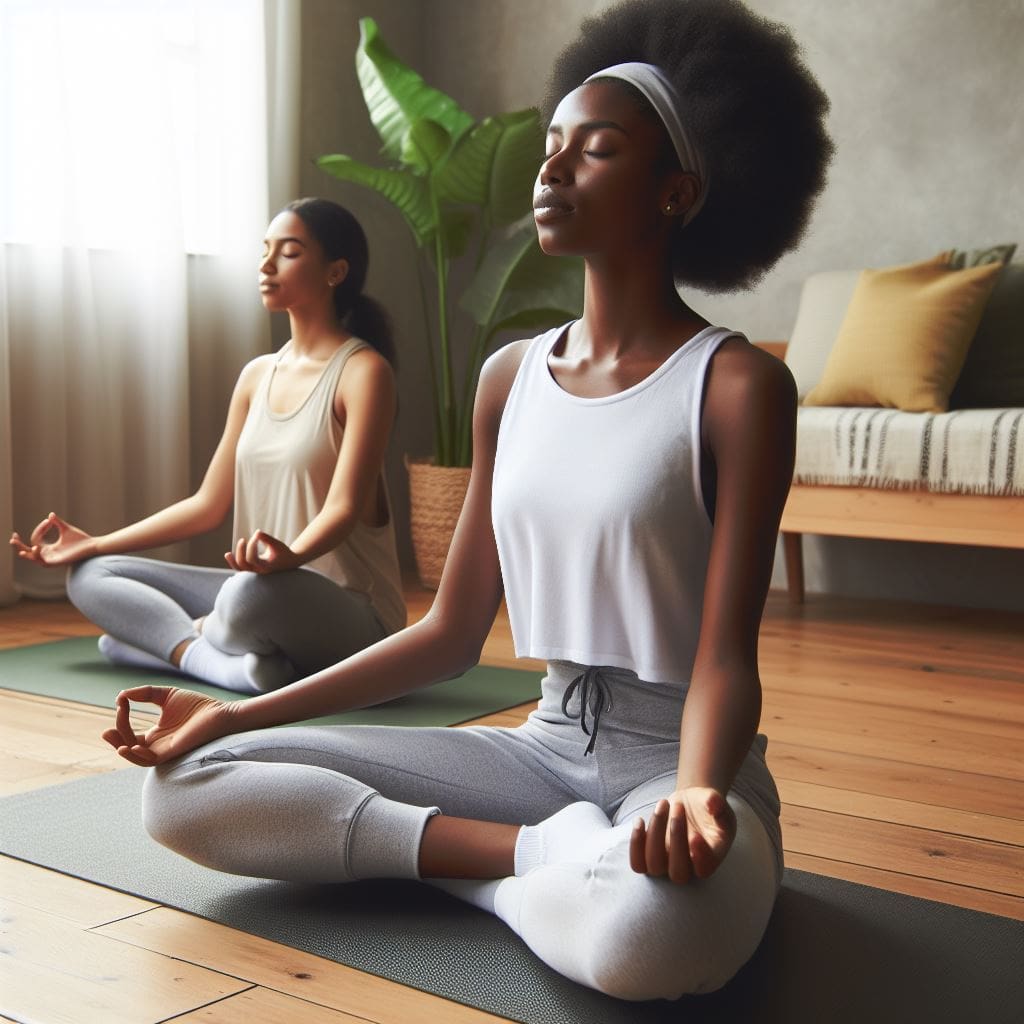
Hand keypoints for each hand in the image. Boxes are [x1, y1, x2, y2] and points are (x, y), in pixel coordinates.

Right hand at [10, 512, 96, 566]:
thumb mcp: (66, 529)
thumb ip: (57, 523)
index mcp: (49, 548)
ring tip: (21, 547)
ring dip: (27, 552)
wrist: (92, 545)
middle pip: (29, 552)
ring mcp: (53, 559)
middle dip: (19, 546)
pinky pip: (43, 562)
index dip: (40, 529)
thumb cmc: (81, 539)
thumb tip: (50, 515)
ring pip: (34, 558)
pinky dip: (38, 556)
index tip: (49, 521)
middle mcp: (49, 555)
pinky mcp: (58, 562)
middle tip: (12, 538)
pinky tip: (36, 548)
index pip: (36, 539)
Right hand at [101, 685, 238, 765]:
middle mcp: (157, 744)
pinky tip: (129, 745)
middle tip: (106, 730)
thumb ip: (145, 693)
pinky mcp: (172, 753)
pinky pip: (150, 760)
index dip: (121, 719)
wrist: (219, 712)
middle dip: (115, 739)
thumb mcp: (165, 695)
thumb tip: (122, 695)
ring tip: (111, 737)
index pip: (130, 731)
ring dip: (121, 748)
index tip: (121, 701)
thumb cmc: (196, 705)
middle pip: (128, 746)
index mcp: (155, 733)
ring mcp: (163, 750)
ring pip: (136, 757)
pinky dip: (137, 755)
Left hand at [225, 529, 300, 573]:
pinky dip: (234, 562)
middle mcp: (259, 571)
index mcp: (266, 567)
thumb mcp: (277, 544)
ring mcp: (255, 572)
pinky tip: (229, 555)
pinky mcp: (252, 569)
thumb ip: (267, 539)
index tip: (256, 535)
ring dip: (233, 561)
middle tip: (243, 539)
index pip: (252, 559)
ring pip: (240, 569)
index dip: (251, 546)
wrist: (288, 562)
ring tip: (227, 554)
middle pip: (243, 565)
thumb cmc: (283, 552)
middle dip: (240, 551)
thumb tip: (257, 532)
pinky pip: (240, 568)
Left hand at [629, 788, 736, 883]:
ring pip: (654, 865)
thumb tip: (713, 803)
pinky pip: (637, 863)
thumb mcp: (716, 802)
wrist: (689, 805)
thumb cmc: (707, 808)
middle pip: (678, 873)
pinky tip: (640, 820)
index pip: (705, 869)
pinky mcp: (649, 858)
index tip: (695, 836)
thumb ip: (717, 803)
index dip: (699, 857)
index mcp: (711, 858)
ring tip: (663, 803)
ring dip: (655, 833)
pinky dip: (635, 844)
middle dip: (676, 839)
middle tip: (679, 807)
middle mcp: (689, 868)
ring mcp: (667, 866)